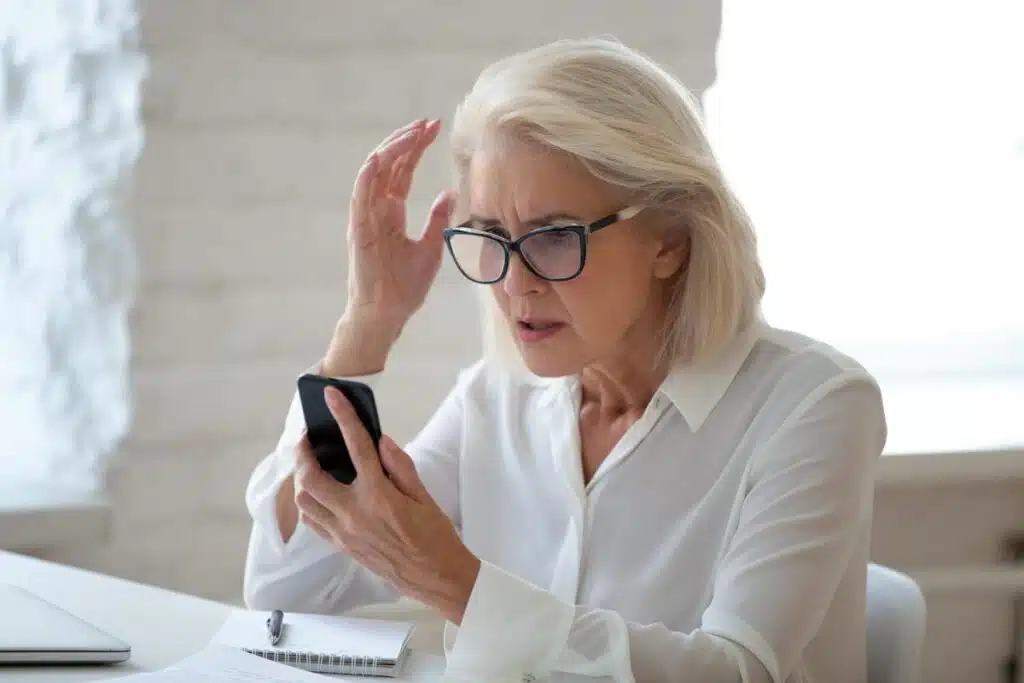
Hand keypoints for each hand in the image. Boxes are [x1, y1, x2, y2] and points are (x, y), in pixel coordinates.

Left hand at [293, 386, 479, 623]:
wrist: (435, 577)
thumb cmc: (435, 537)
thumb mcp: (423, 495)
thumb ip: (400, 465)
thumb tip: (380, 440)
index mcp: (378, 495)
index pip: (355, 446)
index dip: (343, 416)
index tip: (333, 396)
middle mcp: (354, 513)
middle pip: (310, 476)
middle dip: (304, 451)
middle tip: (309, 437)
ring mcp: (343, 532)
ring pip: (304, 500)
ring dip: (301, 478)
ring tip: (310, 463)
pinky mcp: (341, 545)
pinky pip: (312, 520)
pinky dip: (308, 502)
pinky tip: (318, 492)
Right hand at [343, 119, 457, 334]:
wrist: (387, 314)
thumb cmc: (405, 286)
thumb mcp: (430, 247)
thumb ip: (437, 219)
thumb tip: (450, 193)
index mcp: (390, 212)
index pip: (403, 170)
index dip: (416, 148)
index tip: (435, 128)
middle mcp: (375, 209)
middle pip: (389, 165)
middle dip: (408, 141)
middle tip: (429, 123)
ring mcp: (365, 218)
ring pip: (373, 172)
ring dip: (392, 149)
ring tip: (412, 132)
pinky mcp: (358, 230)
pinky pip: (360, 196)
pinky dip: (368, 175)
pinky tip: (382, 156)